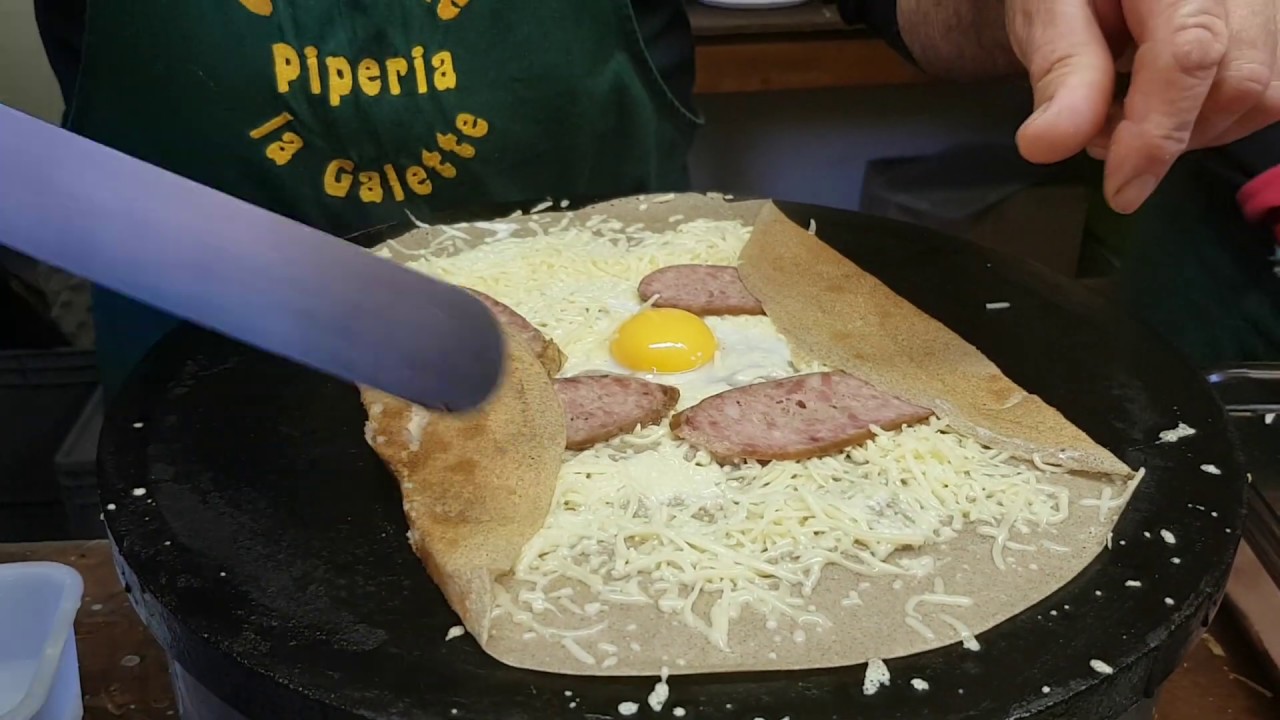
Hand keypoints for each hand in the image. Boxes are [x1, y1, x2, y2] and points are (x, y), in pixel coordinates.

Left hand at [1007, 0, 1279, 213]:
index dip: (1157, 133)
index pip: (1191, 55)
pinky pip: (1269, 91)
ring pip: (1264, 95)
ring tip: (1130, 111)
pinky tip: (1169, 104)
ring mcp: (1269, 6)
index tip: (1120, 191)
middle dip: (1171, 134)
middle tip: (1103, 133)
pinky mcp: (1273, 28)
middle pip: (1242, 81)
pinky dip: (1215, 117)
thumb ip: (1060, 68)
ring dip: (1194, 130)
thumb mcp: (1048, 8)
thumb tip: (1047, 145)